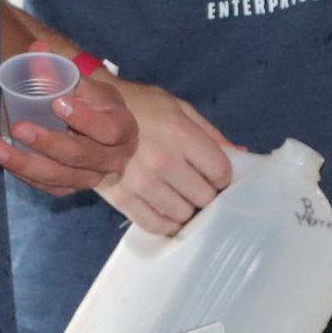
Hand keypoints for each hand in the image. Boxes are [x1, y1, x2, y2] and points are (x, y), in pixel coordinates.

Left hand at [0, 70, 137, 196]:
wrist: (99, 130)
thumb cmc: (94, 103)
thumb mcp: (85, 84)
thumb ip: (61, 69)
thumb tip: (37, 49)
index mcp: (123, 129)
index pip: (109, 129)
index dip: (84, 119)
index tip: (57, 102)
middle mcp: (112, 159)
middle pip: (81, 157)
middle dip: (47, 144)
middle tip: (19, 127)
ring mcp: (91, 178)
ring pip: (59, 177)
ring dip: (24, 163)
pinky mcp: (70, 187)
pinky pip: (46, 186)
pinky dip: (22, 173)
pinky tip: (1, 157)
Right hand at [92, 81, 232, 236]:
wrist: (91, 111)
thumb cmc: (141, 106)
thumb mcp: (179, 108)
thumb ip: (210, 133)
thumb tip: (241, 155)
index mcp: (181, 134)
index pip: (220, 172)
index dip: (222, 175)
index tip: (214, 173)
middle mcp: (163, 161)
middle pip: (204, 197)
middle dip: (204, 192)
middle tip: (194, 184)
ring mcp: (141, 183)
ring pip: (182, 214)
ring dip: (185, 207)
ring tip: (177, 194)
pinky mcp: (121, 198)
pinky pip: (154, 225)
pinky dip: (165, 224)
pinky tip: (165, 212)